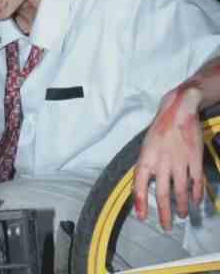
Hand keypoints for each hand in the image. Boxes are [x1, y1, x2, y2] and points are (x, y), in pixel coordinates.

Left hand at [133, 84, 203, 229]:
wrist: (178, 111)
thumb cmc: (159, 129)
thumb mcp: (145, 146)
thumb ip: (145, 165)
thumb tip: (143, 185)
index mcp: (146, 157)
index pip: (139, 184)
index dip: (140, 202)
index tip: (142, 217)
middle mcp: (162, 162)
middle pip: (162, 193)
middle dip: (164, 213)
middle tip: (167, 226)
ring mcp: (180, 161)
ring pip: (181, 191)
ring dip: (182, 206)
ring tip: (182, 216)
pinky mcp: (195, 159)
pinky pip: (196, 182)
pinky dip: (197, 194)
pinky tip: (196, 202)